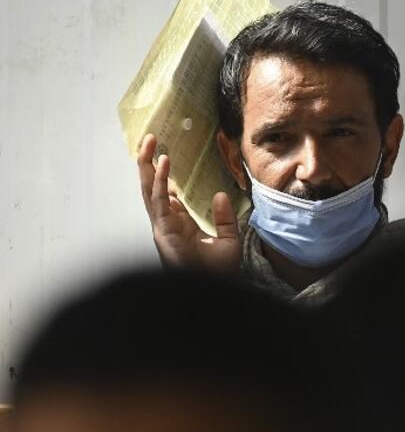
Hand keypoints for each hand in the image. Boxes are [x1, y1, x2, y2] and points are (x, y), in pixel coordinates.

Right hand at [137, 134, 241, 274]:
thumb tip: (221, 195)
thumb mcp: (228, 241)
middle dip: (149, 163)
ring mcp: (163, 227)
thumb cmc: (219, 274)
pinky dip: (161, 181)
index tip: (164, 156)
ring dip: (148, 165)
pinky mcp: (164, 231)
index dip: (163, 176)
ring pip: (150, 190)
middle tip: (149, 139)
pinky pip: (159, 201)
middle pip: (153, 188)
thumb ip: (225, 218)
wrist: (214, 292)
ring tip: (150, 142)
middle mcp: (167, 224)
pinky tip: (164, 163)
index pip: (166, 195)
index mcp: (179, 225)